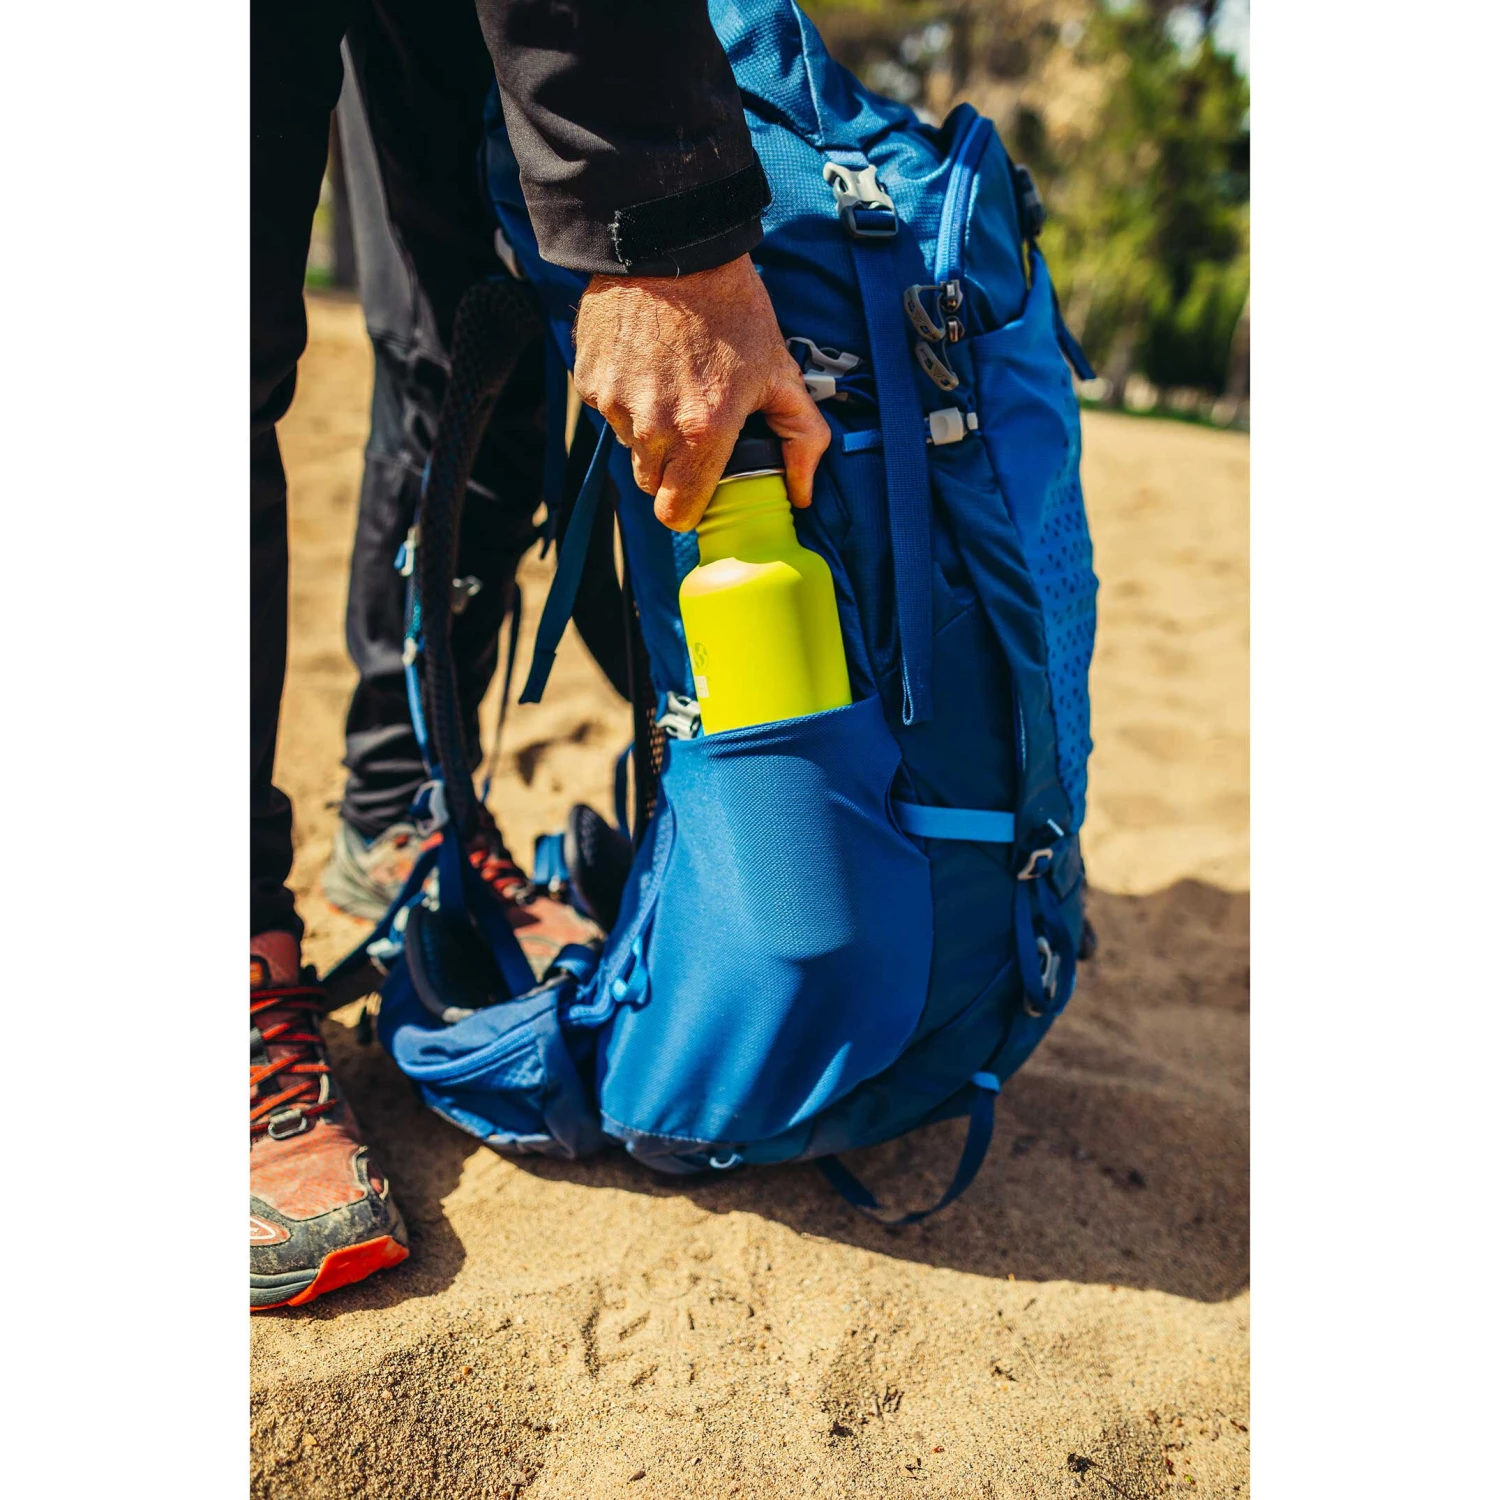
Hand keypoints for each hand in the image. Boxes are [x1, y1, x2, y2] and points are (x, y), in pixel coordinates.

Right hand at [572, 255, 830, 531]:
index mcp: (701, 433)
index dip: (689, 505)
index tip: (698, 488)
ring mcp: (615, 404)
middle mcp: (652, 426)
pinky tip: (646, 362)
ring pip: (629, 446)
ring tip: (670, 380)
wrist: (673, 246)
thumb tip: (802, 492)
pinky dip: (624, 396)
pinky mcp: (589, 380)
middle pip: (651, 483)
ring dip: (647, 428)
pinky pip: (606, 411)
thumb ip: (802, 437)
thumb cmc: (732, 309)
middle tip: (692, 424)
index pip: (677, 512)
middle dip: (671, 466)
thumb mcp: (779, 371)